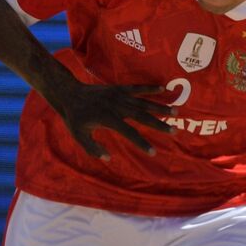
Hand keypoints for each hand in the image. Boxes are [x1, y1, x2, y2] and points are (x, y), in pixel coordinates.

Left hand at [30, 58, 173, 160]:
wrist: (69, 94)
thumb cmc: (74, 117)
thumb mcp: (79, 136)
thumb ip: (92, 148)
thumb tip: (108, 158)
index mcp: (109, 119)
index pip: (129, 133)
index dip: (142, 143)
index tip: (153, 152)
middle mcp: (117, 107)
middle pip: (142, 116)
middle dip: (159, 125)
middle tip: (174, 131)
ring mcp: (119, 96)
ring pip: (144, 102)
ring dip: (160, 107)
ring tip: (176, 111)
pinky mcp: (119, 88)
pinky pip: (137, 88)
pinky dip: (150, 88)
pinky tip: (163, 89)